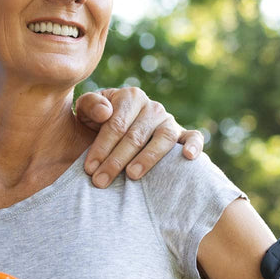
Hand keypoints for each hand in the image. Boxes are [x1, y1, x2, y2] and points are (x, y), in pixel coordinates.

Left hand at [74, 88, 204, 188]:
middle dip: (116, 161)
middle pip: (136, 136)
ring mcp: (168, 121)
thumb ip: (90, 106)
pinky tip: (188, 157)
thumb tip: (105, 112)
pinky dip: (194, 145)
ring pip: (163, 138)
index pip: (116, 124)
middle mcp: (152, 107)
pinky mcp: (182, 134)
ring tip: (132, 176)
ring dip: (147, 158)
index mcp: (130, 97)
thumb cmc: (96, 123)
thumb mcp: (86, 112)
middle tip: (101, 181)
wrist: (107, 132)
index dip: (101, 147)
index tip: (89, 169)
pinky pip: (193, 137)